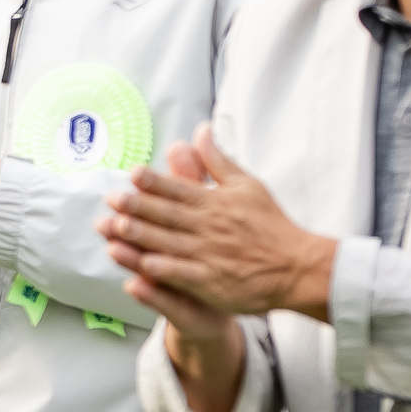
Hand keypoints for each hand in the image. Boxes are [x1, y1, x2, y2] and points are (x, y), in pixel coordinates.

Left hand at [98, 124, 335, 322]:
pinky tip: (143, 265)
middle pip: (169, 215)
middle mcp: (210, 227)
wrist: (298, 267)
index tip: (132, 173)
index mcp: (215, 203)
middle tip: (112, 200)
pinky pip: (184, 274)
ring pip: (170, 243)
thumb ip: (217, 160)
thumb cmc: (270, 225)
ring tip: (116, 228)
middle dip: (139, 207)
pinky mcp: (213, 281)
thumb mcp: (247, 185)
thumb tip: (200, 130)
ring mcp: (210, 255)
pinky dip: (165, 269)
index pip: (179, 189)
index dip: (155, 182)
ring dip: (142, 236)